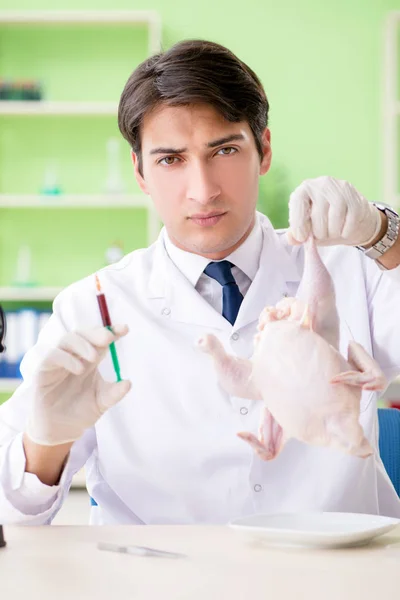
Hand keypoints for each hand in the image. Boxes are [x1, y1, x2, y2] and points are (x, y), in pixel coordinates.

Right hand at [26, 325, 130, 445]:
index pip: (99, 339)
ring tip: (94, 357)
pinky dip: (65, 358)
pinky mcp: (42, 371)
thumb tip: (128, 383)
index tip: (124, 329)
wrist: (61, 431)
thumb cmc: (81, 412)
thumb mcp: (102, 402)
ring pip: (66, 339)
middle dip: (96, 333)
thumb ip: (114, 393)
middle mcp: (74, 357)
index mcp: (89, 360)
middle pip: (82, 334)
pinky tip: (78, 369)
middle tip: (108, 338)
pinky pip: (51, 356)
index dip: (111, 331)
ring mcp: (58, 362)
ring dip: (81, 344)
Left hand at [287, 176, 381, 246]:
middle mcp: (321, 184)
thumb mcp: (307, 229)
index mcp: (305, 189)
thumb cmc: (324, 224)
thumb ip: (296, 235)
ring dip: (333, 233)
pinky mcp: (355, 198)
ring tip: (333, 232)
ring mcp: (340, 188)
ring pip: (335, 219)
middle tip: (323, 234)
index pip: (298, 202)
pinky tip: (344, 230)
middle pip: (318, 215)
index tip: (302, 237)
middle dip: (319, 232)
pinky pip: (350, 222)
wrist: (352, 219)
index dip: (298, 223)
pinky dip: (345, 232)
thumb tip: (291, 238)